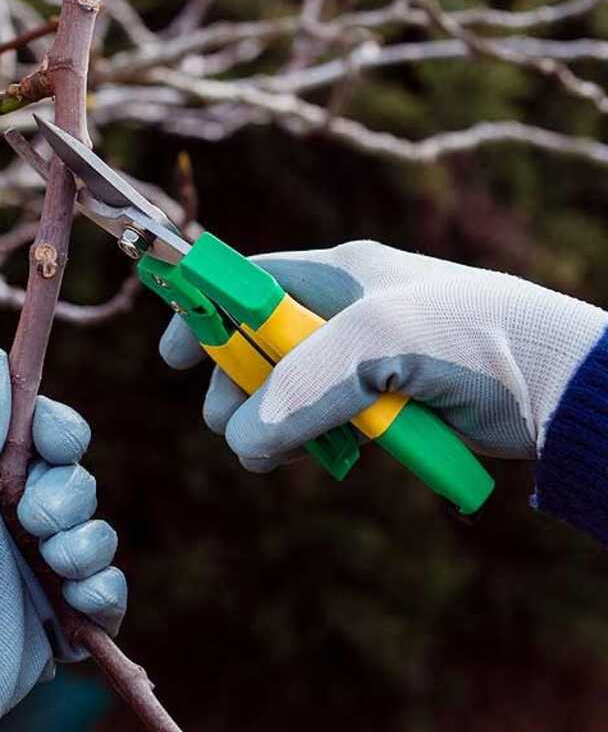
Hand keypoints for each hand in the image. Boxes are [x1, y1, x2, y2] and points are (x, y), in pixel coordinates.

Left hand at [0, 345, 125, 731]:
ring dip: (83, 545)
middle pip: (74, 475)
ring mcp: (36, 568)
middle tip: (35, 523)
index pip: (37, 429)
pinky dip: (102, 591)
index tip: (51, 442)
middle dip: (67, 495)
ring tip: (53, 570)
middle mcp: (8, 517)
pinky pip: (107, 585)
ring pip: (96, 528)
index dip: (56, 429)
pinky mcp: (61, 616)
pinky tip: (75, 603)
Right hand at [161, 240, 606, 470]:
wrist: (558, 385)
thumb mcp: (376, 344)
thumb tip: (241, 439)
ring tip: (270, 458)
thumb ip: (300, 385)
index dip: (203, 311)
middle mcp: (346, 309)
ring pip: (289, 389)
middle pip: (258, 343)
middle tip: (227, 427)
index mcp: (337, 273)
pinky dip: (315, 440)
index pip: (246, 281)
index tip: (173, 356)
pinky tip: (326, 456)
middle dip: (233, 385)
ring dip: (271, 422)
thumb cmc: (469, 338)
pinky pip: (329, 419)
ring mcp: (367, 355)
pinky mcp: (389, 397)